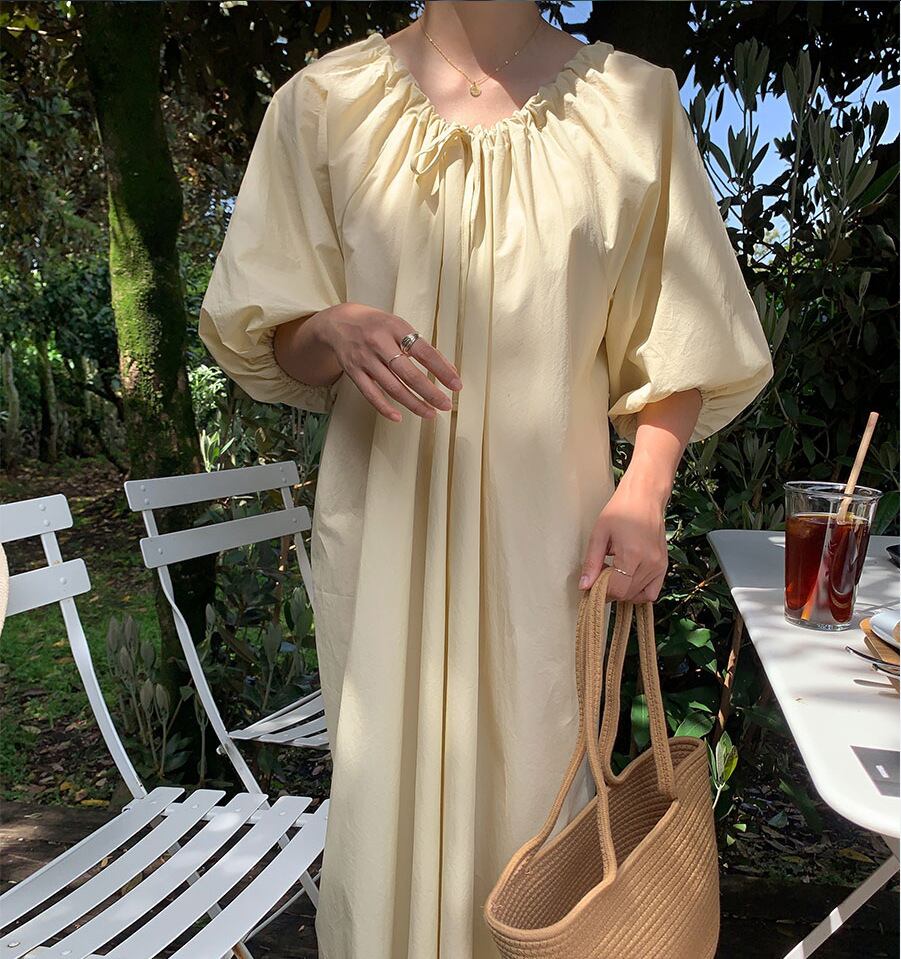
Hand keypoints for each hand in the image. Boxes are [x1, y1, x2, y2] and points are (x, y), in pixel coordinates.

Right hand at [318, 303, 461, 421]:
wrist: (339, 323)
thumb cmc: (376, 325)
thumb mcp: (400, 327)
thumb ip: (423, 348)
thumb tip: (449, 369)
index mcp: (396, 328)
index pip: (424, 352)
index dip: (442, 371)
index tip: (456, 385)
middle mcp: (380, 343)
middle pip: (409, 374)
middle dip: (430, 392)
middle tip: (445, 404)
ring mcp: (365, 359)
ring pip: (392, 387)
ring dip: (413, 403)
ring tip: (430, 413)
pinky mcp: (354, 372)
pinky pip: (371, 394)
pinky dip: (385, 408)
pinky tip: (399, 417)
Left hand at [578, 471, 669, 601]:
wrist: (644, 496)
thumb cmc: (621, 510)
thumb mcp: (599, 534)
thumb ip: (592, 562)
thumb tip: (585, 586)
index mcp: (633, 555)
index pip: (617, 589)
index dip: (601, 591)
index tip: (592, 586)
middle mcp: (650, 563)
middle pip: (627, 594)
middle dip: (610, 591)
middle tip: (600, 576)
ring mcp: (659, 565)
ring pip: (639, 594)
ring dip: (623, 590)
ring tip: (613, 574)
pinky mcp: (664, 565)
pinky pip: (652, 591)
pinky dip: (639, 592)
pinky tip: (627, 581)